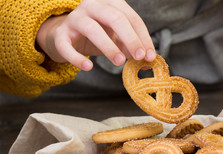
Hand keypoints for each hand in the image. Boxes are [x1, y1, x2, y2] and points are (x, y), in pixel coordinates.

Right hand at [36, 0, 155, 70]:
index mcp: (110, 3)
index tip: (150, 56)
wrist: (65, 36)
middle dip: (130, 38)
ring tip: (120, 62)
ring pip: (92, 29)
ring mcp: (74, 18)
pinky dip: (77, 58)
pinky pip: (67, 45)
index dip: (143, 37)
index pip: (131, 18)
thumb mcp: (116, 38)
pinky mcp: (60, 34)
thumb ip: (130, 46)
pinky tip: (88, 67)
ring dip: (108, 47)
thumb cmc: (97, 36)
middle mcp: (92, 5)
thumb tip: (147, 60)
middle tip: (139, 57)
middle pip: (114, 18)